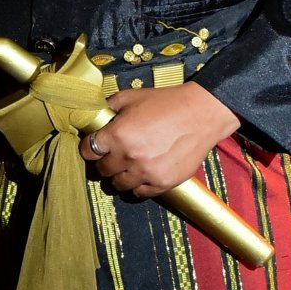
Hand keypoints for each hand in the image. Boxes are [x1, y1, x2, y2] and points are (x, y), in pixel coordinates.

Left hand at [78, 81, 240, 197]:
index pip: (88, 151)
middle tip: (112, 156)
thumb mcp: (132, 96)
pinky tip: (142, 175)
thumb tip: (96, 114)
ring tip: (127, 167)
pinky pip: (139, 193)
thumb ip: (110, 106)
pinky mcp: (162, 183)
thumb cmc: (167, 103)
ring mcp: (145, 172)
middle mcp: (128, 157)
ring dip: (119, 176)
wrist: (201, 114)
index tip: (94, 147)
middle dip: (104, 162)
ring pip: (118, 185)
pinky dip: (137, 186)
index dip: (89, 147)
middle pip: (102, 170)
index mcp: (117, 134)